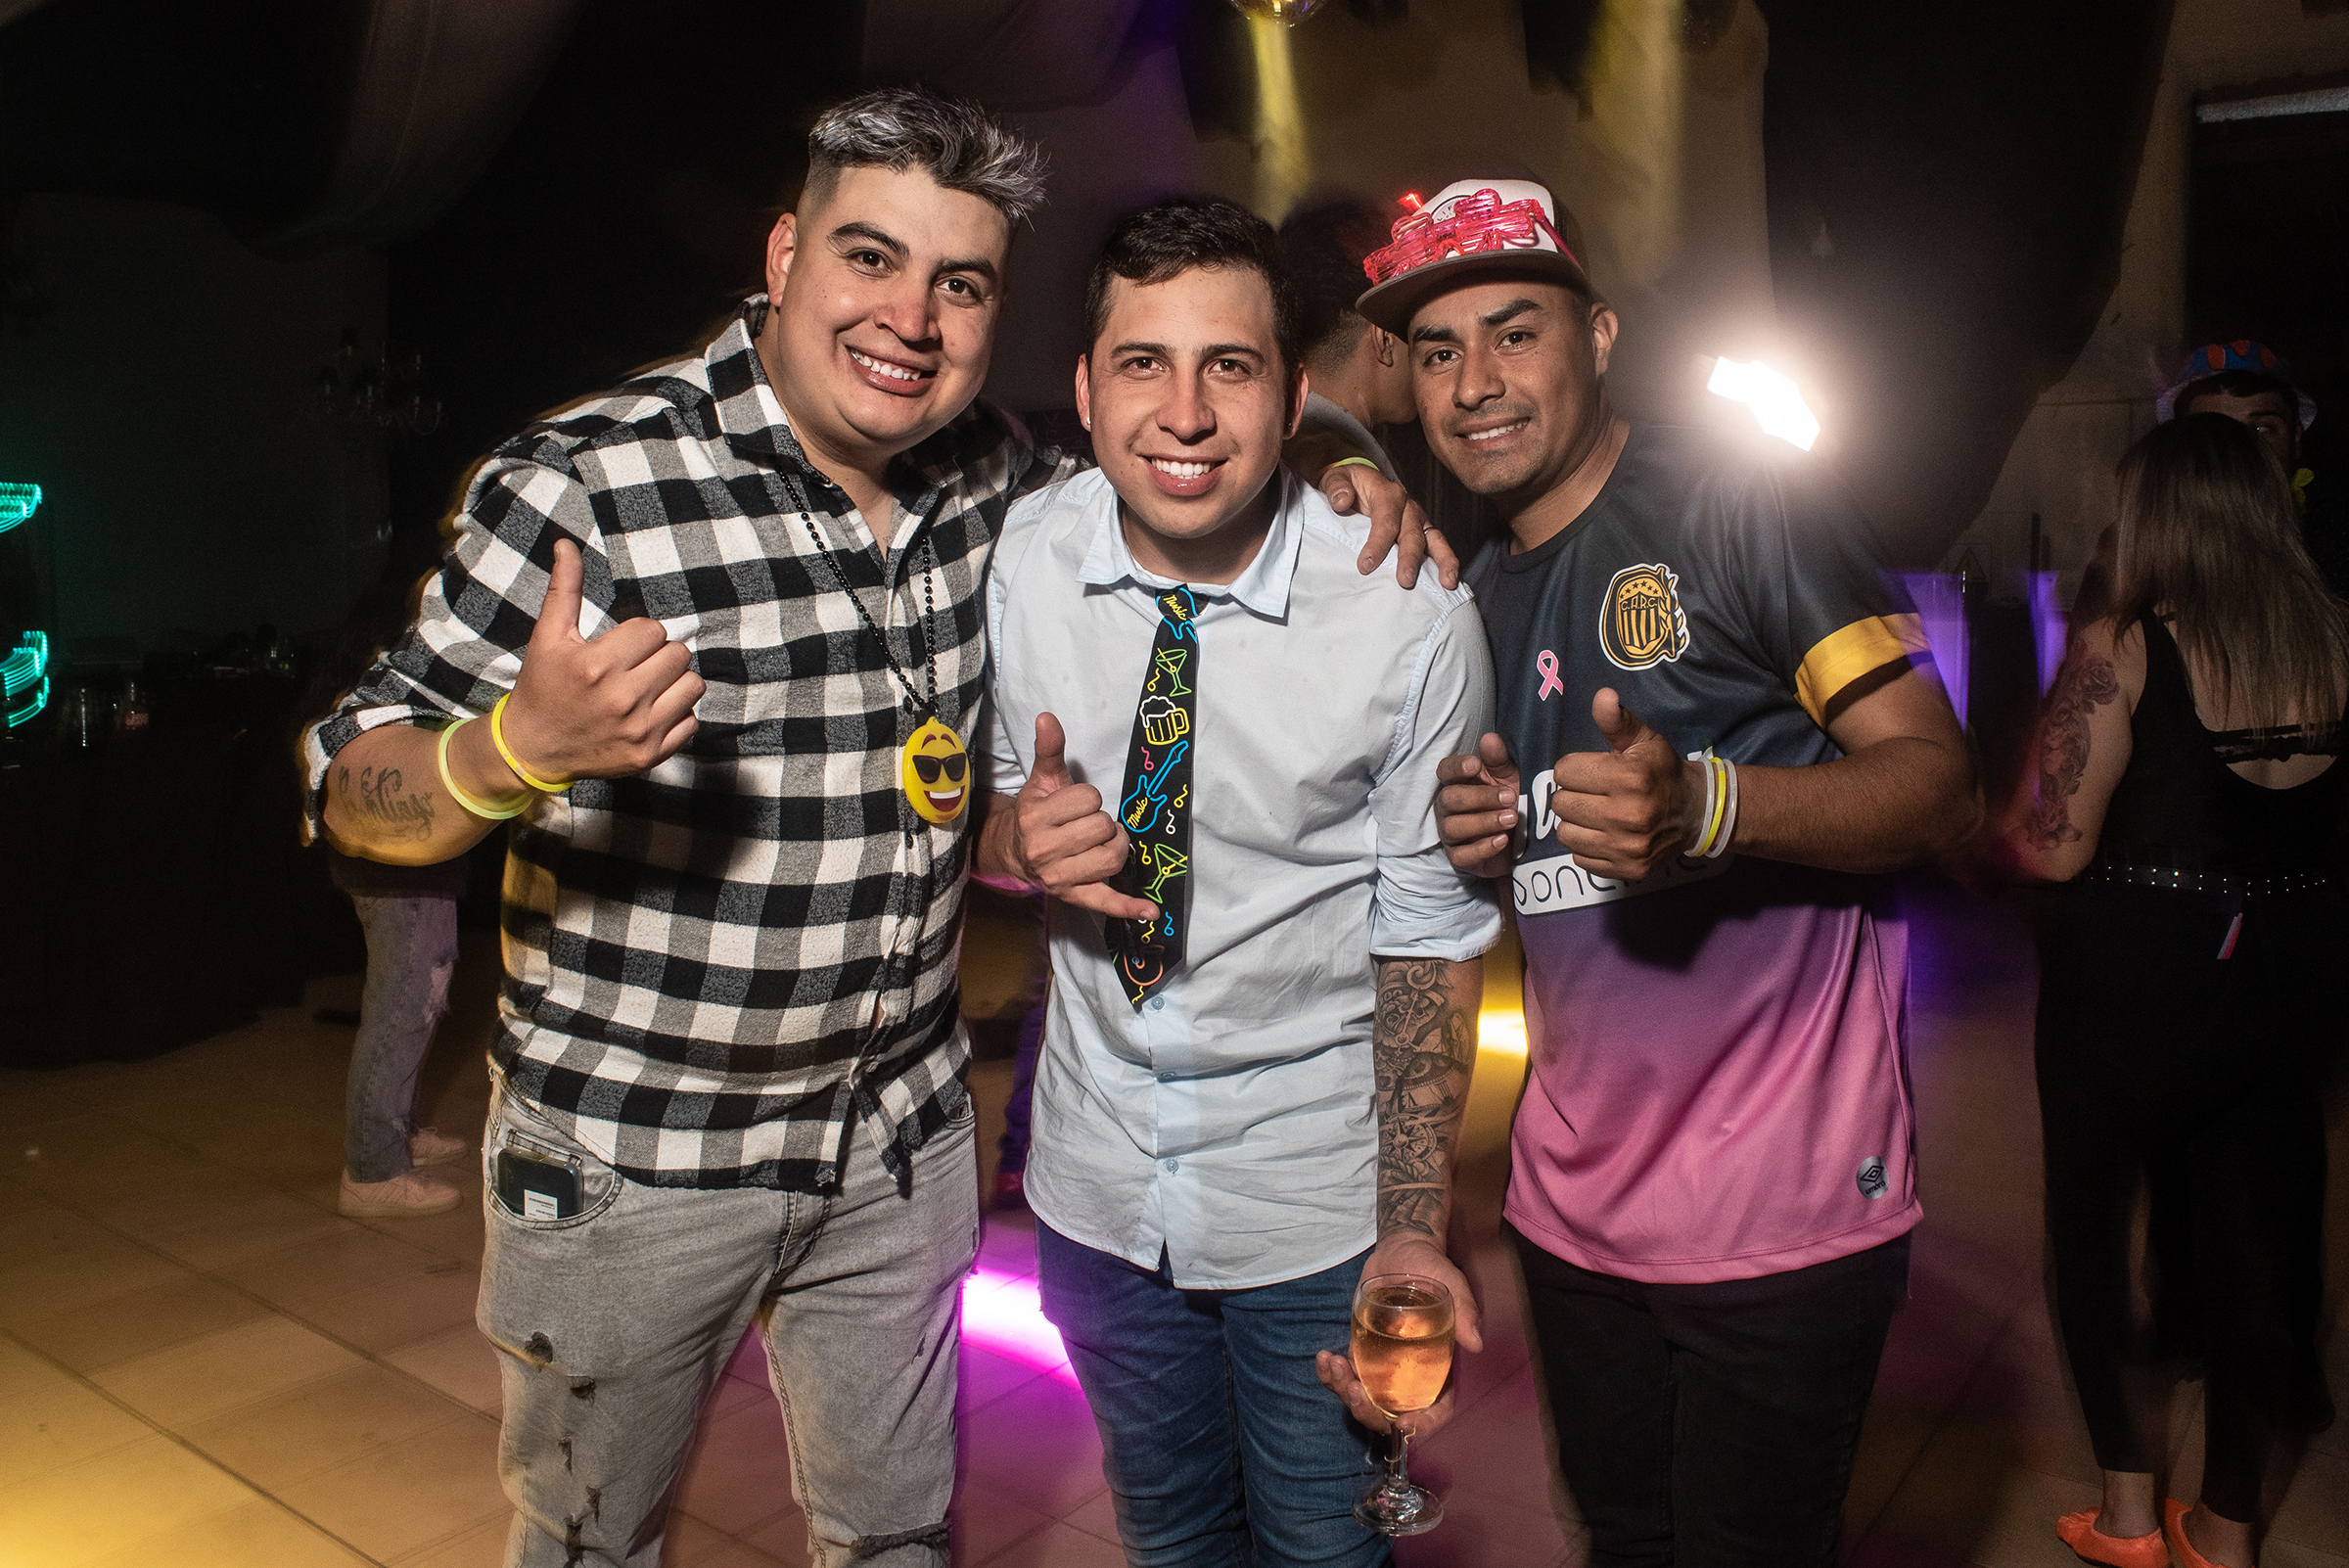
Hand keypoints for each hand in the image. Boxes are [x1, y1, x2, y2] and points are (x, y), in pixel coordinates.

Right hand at [499, 539, 704, 780]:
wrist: (533, 749)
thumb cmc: (542, 688)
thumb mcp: (548, 637)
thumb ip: (564, 590)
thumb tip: (566, 544)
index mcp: (597, 666)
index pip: (653, 630)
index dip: (638, 635)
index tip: (620, 648)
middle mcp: (622, 699)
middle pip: (678, 654)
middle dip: (659, 655)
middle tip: (635, 666)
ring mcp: (640, 730)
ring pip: (692, 685)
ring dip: (674, 682)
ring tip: (647, 686)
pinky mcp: (651, 755)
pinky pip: (691, 721)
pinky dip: (677, 714)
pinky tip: (650, 712)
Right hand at [1013, 713, 1157, 919]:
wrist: (1014, 852)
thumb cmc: (1037, 813)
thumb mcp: (1042, 780)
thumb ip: (1049, 750)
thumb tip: (1048, 718)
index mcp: (1036, 818)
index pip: (1089, 799)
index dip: (1089, 798)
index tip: (1076, 805)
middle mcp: (1045, 850)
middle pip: (1102, 827)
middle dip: (1102, 822)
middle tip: (1088, 824)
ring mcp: (1060, 877)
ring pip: (1111, 858)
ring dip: (1116, 847)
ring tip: (1103, 843)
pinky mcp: (1075, 896)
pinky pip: (1106, 902)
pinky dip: (1130, 908)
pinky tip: (1151, 911)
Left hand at [1315, 1235, 1483, 1439]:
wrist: (1402, 1252)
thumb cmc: (1432, 1269)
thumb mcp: (1452, 1285)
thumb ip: (1465, 1312)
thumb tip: (1475, 1343)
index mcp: (1440, 1368)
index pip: (1436, 1410)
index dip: (1424, 1425)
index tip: (1404, 1423)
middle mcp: (1412, 1375)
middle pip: (1392, 1413)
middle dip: (1370, 1413)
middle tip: (1355, 1394)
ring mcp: (1384, 1367)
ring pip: (1364, 1398)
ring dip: (1344, 1392)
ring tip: (1334, 1366)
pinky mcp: (1362, 1353)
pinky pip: (1346, 1374)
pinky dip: (1331, 1374)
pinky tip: (1324, 1358)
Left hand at [1319, 464, 1460, 590]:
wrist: (1357, 481)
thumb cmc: (1346, 484)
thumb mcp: (1335, 478)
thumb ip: (1336, 487)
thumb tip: (1342, 500)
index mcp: (1387, 493)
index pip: (1385, 520)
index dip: (1377, 543)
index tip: (1365, 565)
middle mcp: (1407, 505)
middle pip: (1411, 533)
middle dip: (1409, 558)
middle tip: (1405, 580)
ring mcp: (1417, 519)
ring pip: (1433, 539)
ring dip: (1441, 560)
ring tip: (1447, 582)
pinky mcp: (1421, 530)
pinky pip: (1436, 545)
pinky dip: (1445, 561)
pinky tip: (1449, 580)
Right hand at [1435, 733, 1520, 876]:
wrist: (1522, 840)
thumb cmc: (1510, 802)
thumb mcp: (1510, 778)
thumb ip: (1499, 760)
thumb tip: (1490, 739)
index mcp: (1457, 783)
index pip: (1444, 771)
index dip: (1456, 768)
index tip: (1476, 766)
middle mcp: (1447, 808)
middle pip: (1449, 799)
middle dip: (1480, 797)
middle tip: (1510, 797)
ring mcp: (1450, 834)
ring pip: (1453, 827)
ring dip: (1483, 822)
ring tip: (1511, 818)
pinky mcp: (1459, 858)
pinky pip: (1461, 856)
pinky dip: (1482, 848)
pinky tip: (1502, 840)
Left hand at [1547, 688, 1700, 879]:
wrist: (1695, 812)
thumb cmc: (1661, 772)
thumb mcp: (1644, 740)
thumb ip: (1618, 720)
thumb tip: (1603, 695)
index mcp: (1629, 778)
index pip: (1564, 772)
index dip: (1574, 768)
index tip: (1591, 771)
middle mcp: (1627, 815)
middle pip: (1561, 803)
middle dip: (1572, 794)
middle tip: (1592, 793)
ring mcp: (1627, 846)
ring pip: (1566, 833)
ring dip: (1575, 822)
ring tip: (1595, 813)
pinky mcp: (1627, 869)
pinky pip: (1580, 858)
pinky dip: (1587, 846)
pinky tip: (1604, 834)